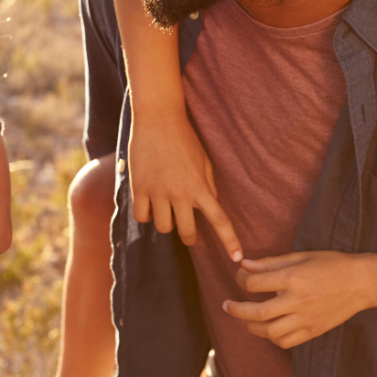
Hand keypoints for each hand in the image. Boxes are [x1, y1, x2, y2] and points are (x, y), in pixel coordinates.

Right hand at [128, 107, 242, 261]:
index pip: (220, 220)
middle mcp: (180, 193)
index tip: (237, 258)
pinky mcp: (139, 188)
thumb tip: (210, 206)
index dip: (230, 241)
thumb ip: (208, 186)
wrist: (158, 118)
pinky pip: (141, 217)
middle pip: (187, 233)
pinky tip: (149, 205)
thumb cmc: (185, 138)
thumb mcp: (204, 161)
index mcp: (200, 187)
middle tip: (189, 232)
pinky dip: (146, 215)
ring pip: (163, 227)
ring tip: (166, 209)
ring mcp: (158, 192)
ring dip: (166, 223)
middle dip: (190, 237)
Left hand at [223, 251, 369, 348]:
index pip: (255, 283)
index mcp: (293, 278)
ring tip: (245, 319)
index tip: (240, 276)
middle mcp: (298, 300)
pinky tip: (268, 328)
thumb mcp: (301, 256)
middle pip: (258, 312)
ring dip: (252, 326)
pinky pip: (286, 341)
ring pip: (270, 332)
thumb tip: (245, 264)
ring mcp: (306, 319)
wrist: (361, 282)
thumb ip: (271, 262)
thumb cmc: (331, 264)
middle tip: (227, 305)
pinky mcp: (313, 330)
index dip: (241, 279)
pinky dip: (272, 337)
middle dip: (237, 309)